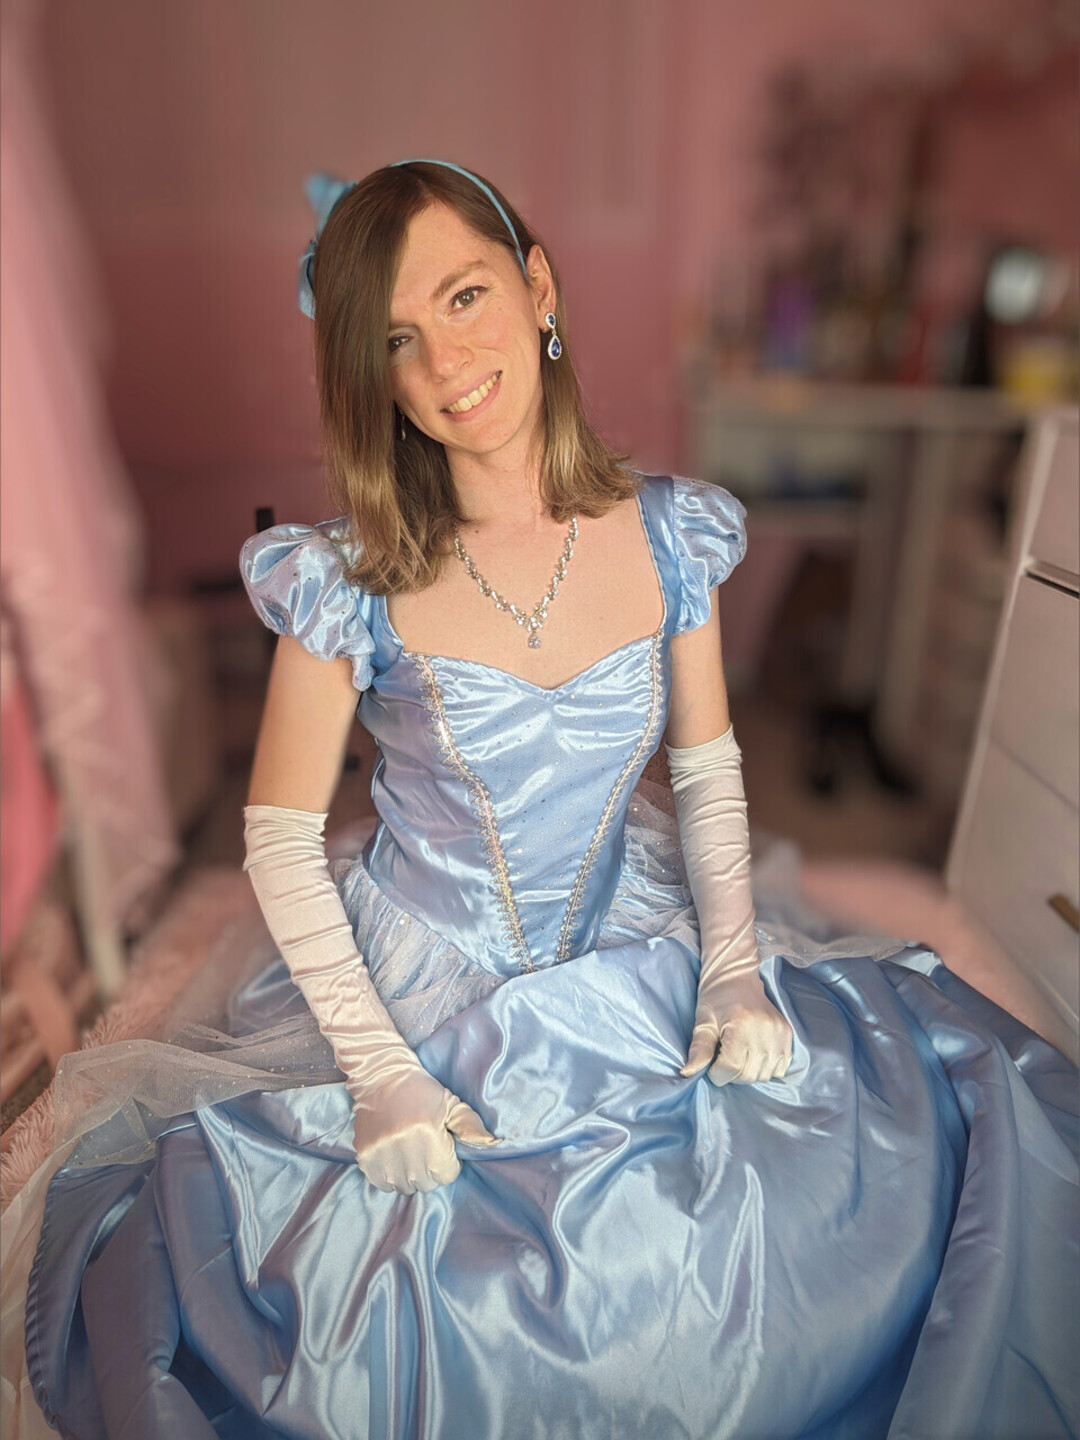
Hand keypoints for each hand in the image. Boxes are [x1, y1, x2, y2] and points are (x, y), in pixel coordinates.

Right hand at [352, 1065, 499, 1193]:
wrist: (381, 1076)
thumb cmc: (421, 1090)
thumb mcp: (451, 1103)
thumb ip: (471, 1126)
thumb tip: (493, 1144)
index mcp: (428, 1135)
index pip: (447, 1175)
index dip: (448, 1162)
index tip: (441, 1146)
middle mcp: (404, 1148)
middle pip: (426, 1183)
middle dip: (430, 1169)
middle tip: (425, 1148)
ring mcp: (382, 1154)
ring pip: (405, 1187)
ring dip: (410, 1175)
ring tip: (409, 1152)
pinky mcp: (365, 1157)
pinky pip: (383, 1184)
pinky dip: (390, 1176)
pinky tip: (393, 1157)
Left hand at [679, 971, 792, 1085]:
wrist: (738, 977)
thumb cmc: (716, 998)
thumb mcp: (703, 1022)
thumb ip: (699, 1049)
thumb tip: (687, 1073)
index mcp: (741, 1025)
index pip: (729, 1069)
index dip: (716, 1073)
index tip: (711, 1064)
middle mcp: (764, 1030)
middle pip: (747, 1075)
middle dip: (731, 1073)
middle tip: (723, 1057)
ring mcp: (779, 1033)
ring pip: (763, 1075)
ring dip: (748, 1072)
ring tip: (738, 1055)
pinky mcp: (788, 1034)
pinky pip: (780, 1067)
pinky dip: (766, 1068)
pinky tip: (754, 1055)